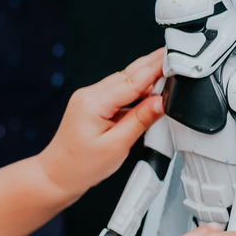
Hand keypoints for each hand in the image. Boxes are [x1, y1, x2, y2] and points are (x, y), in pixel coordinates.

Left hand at [37, 50, 165, 203]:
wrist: (57, 176)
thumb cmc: (79, 166)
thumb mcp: (117, 146)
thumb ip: (141, 120)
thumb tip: (161, 103)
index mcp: (93, 102)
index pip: (133, 80)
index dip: (156, 68)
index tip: (175, 59)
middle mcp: (89, 95)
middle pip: (129, 75)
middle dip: (154, 67)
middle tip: (178, 60)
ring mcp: (90, 98)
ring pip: (125, 81)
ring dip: (146, 80)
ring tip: (169, 78)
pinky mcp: (93, 104)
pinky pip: (119, 92)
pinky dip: (136, 92)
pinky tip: (149, 94)